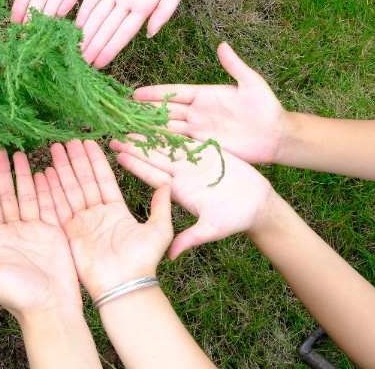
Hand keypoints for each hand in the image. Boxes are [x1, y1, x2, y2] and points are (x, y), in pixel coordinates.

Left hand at [0, 150, 81, 318]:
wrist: (51, 308)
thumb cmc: (17, 297)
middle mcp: (14, 231)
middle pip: (7, 195)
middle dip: (3, 173)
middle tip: (0, 150)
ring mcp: (35, 229)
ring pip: (27, 195)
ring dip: (23, 175)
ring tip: (20, 154)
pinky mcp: (54, 231)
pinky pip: (48, 204)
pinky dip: (46, 187)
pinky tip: (43, 170)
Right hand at [44, 140, 172, 297]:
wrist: (125, 285)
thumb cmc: (143, 260)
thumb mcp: (159, 229)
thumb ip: (161, 206)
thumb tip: (169, 184)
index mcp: (116, 211)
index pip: (103, 179)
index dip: (95, 160)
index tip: (88, 142)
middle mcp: (97, 214)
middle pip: (83, 181)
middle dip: (74, 160)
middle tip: (65, 140)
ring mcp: (81, 223)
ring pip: (69, 190)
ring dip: (61, 170)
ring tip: (53, 149)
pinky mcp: (69, 233)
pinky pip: (58, 208)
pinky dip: (51, 191)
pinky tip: (45, 173)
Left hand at [77, 0, 187, 67]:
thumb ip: (165, 10)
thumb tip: (150, 33)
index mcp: (144, 6)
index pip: (123, 34)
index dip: (110, 49)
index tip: (99, 64)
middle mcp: (126, 1)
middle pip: (106, 29)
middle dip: (94, 47)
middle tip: (80, 63)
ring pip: (96, 16)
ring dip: (86, 34)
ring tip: (75, 49)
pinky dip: (83, 10)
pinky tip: (75, 24)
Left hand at [110, 136, 275, 258]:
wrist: (258, 206)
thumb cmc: (236, 220)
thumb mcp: (212, 229)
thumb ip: (190, 238)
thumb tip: (170, 256)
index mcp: (179, 191)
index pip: (152, 175)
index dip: (135, 164)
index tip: (118, 154)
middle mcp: (182, 176)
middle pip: (154, 157)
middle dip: (135, 146)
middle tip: (115, 133)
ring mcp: (194, 163)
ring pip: (168, 145)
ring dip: (150, 134)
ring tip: (131, 122)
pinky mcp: (208, 153)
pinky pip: (187, 138)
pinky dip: (174, 129)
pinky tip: (158, 118)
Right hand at [134, 42, 287, 163]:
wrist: (277, 136)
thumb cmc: (267, 107)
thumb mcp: (251, 84)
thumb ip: (235, 66)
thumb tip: (223, 45)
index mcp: (204, 94)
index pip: (173, 92)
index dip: (154, 93)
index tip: (133, 94)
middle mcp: (197, 112)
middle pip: (165, 111)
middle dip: (143, 112)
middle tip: (120, 113)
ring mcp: (199, 130)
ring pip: (168, 129)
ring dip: (147, 131)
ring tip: (125, 133)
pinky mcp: (203, 147)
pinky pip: (179, 146)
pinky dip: (163, 147)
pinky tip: (146, 148)